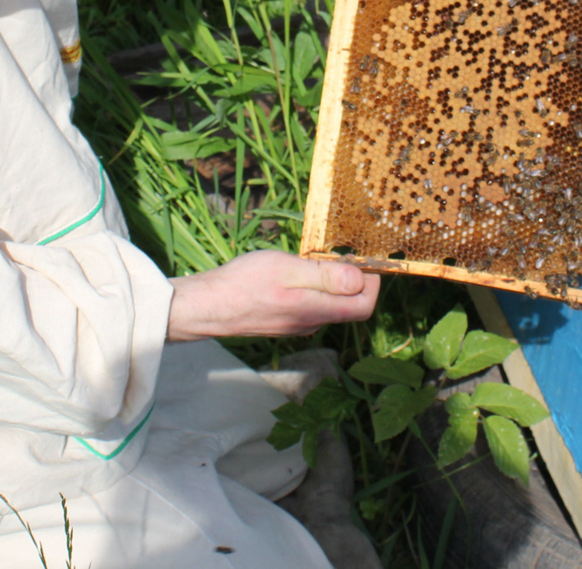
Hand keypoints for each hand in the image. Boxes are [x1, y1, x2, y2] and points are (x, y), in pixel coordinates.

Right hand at [167, 249, 379, 340]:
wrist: (209, 306)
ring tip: (317, 259)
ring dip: (333, 284)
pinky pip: (310, 307)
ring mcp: (296, 326)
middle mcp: (311, 324)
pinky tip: (296, 273)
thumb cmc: (245, 283)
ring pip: (328, 306)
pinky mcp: (283, 322)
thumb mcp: (288, 270)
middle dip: (355, 282)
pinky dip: (315, 290)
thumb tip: (360, 280)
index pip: (364, 306)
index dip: (373, 283)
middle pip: (349, 308)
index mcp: (317, 311)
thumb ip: (325, 277)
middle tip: (342, 255)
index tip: (365, 259)